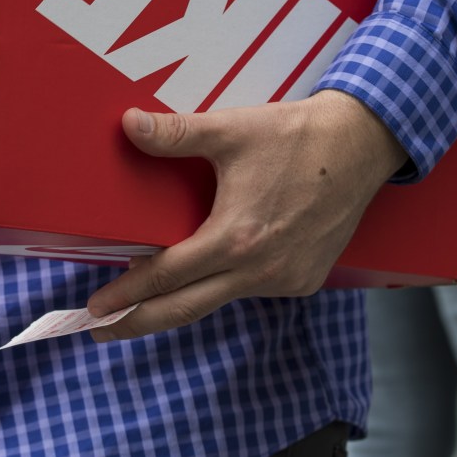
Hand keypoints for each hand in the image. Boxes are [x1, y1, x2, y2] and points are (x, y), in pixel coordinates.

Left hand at [86, 90, 407, 340]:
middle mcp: (260, 270)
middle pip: (184, 309)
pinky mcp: (305, 280)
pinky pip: (251, 290)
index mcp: (235, 239)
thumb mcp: (230, 130)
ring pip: (219, 299)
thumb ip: (175, 134)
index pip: (165, 278)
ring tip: (146, 299)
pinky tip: (205, 277)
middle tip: (99, 332)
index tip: (94, 309)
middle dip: (138, 323)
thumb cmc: (296, 137)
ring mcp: (286, 280)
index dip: (125, 296)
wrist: (362, 146)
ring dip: (181, 300)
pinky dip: (223, 287)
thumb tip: (128, 124)